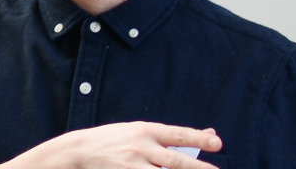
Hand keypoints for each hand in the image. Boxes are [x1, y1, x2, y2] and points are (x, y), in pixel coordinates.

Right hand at [0, 121, 222, 168]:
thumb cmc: (114, 140)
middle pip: (176, 161)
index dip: (199, 138)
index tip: (218, 143)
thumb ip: (171, 135)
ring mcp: (132, 166)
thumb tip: (208, 134)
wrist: (77, 151)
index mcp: (145, 131)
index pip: (178, 135)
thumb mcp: (140, 131)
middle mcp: (140, 148)